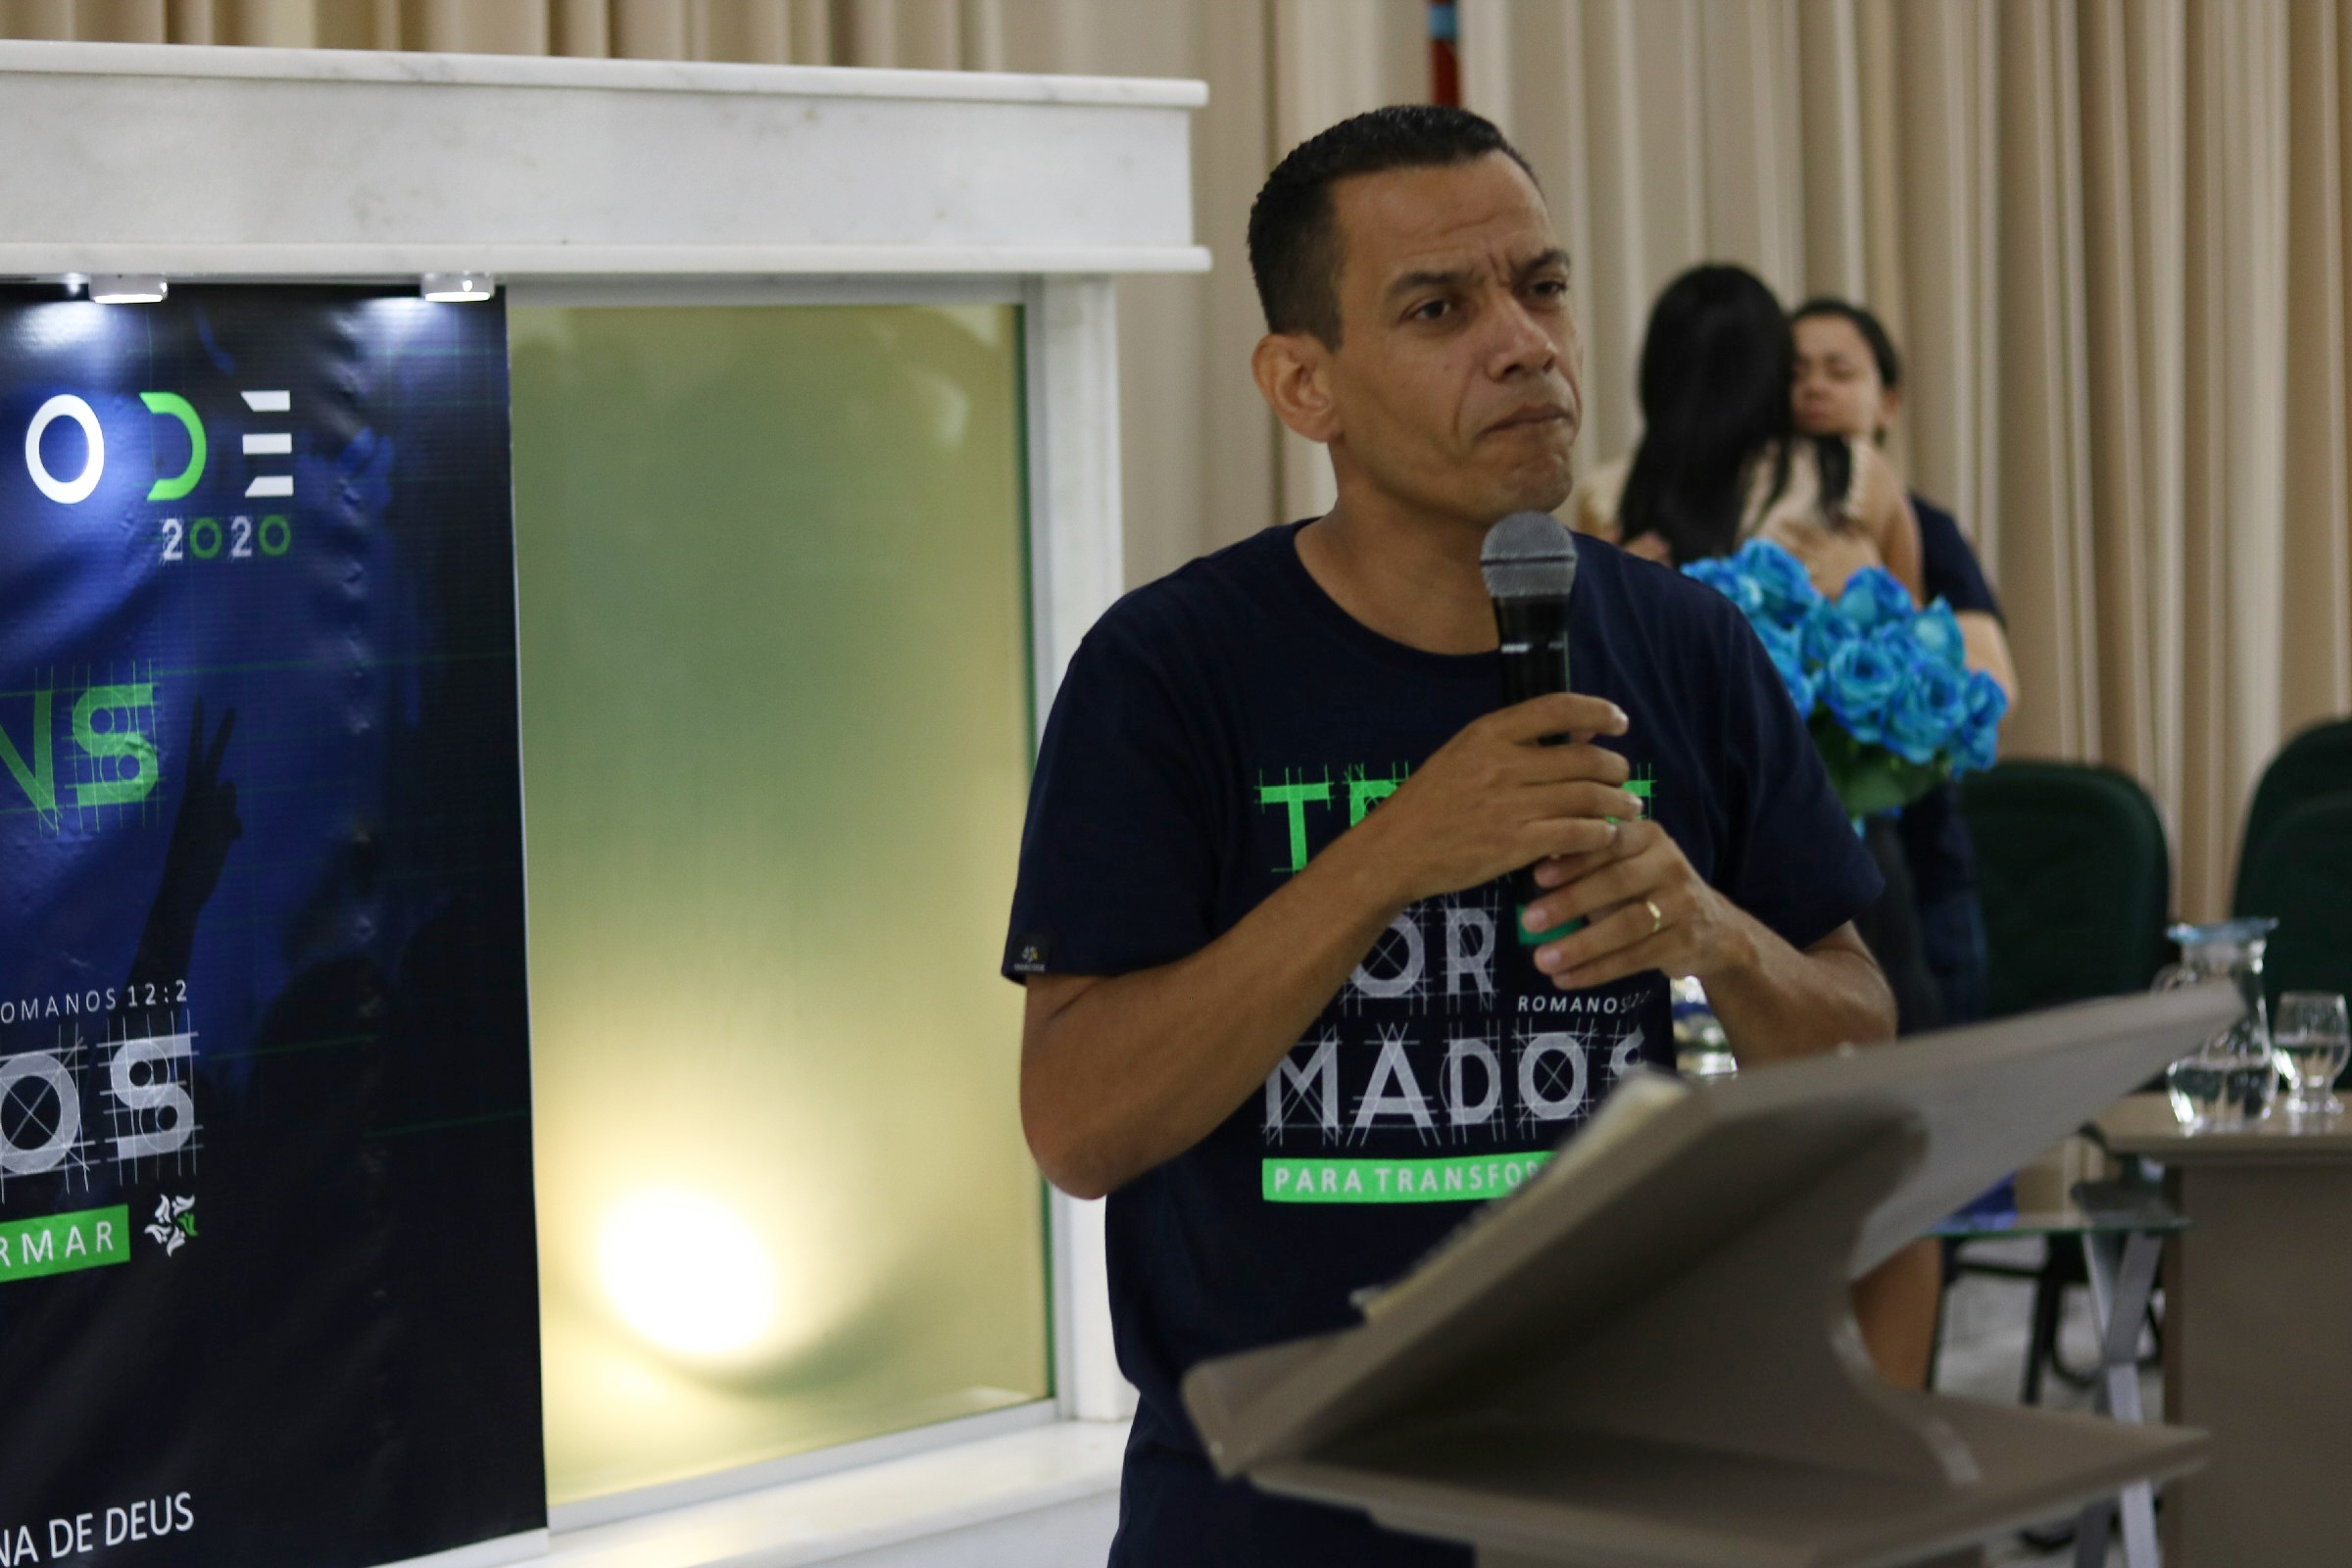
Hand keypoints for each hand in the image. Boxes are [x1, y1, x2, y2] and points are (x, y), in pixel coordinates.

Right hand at [1345, 692, 1640, 907]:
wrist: (1394, 850)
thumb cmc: (1429, 803)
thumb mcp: (1462, 755)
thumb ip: (1510, 743)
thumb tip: (1572, 734)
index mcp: (1488, 733)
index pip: (1558, 708)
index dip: (1598, 711)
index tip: (1619, 722)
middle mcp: (1502, 763)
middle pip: (1583, 758)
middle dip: (1616, 768)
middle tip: (1624, 778)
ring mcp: (1509, 805)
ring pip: (1587, 797)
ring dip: (1617, 803)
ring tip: (1628, 808)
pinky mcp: (1514, 845)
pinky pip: (1575, 834)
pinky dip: (1599, 834)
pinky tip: (1604, 836)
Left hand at [1518, 818, 1757, 989]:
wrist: (1711, 928)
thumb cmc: (1645, 889)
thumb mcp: (1623, 865)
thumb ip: (1587, 861)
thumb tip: (1532, 862)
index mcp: (1648, 836)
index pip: (1608, 843)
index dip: (1573, 860)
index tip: (1536, 877)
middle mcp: (1670, 864)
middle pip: (1617, 882)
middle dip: (1570, 903)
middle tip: (1529, 921)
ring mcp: (1682, 903)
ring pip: (1627, 925)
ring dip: (1581, 945)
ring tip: (1542, 960)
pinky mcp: (1685, 941)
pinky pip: (1635, 957)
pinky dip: (1598, 970)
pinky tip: (1568, 979)